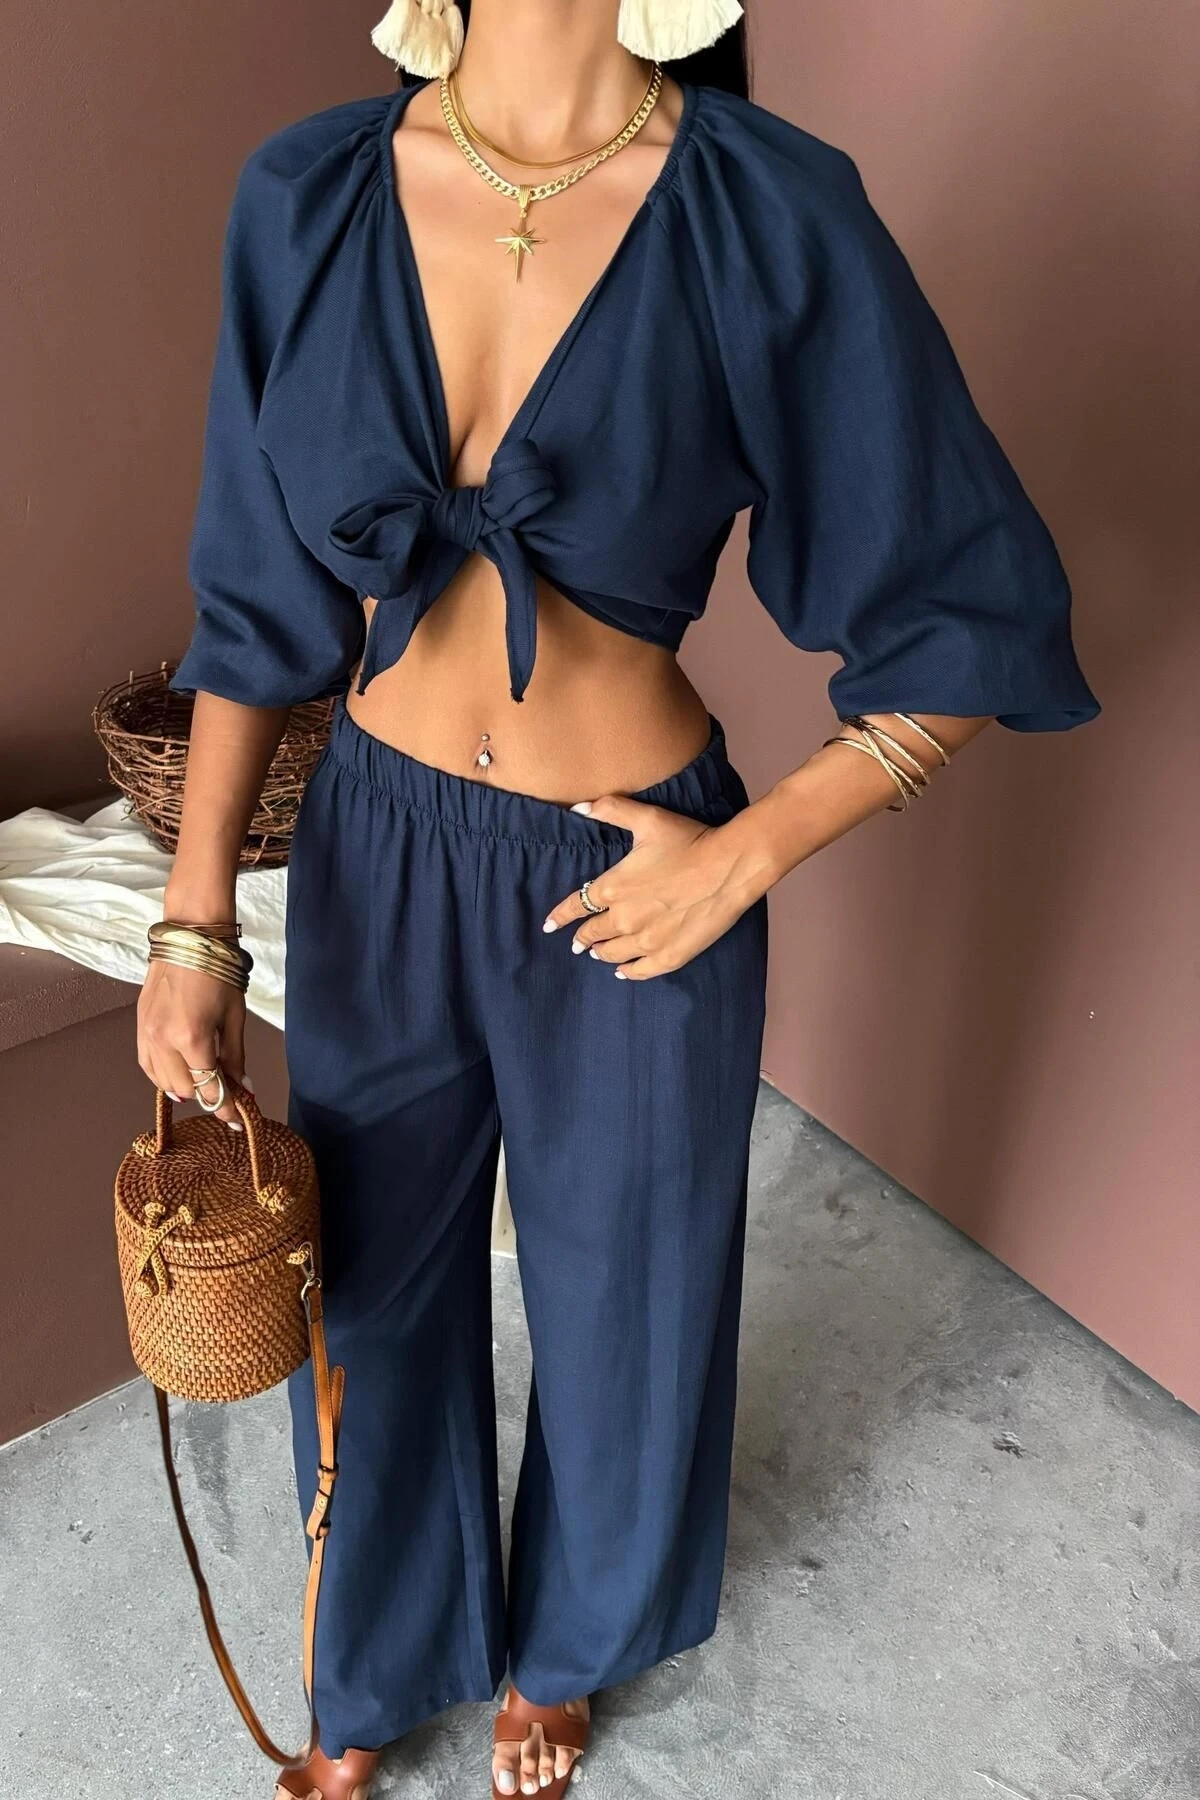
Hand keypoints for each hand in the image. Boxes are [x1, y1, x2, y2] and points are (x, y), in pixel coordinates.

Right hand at [137, 960, 247, 1126]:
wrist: (190, 938)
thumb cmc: (220, 973)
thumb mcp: (234, 1017)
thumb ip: (236, 1057)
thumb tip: (244, 1089)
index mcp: (192, 1039)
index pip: (209, 1088)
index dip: (226, 1108)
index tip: (239, 1121)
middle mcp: (163, 1041)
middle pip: (185, 1089)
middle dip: (208, 1096)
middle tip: (228, 1094)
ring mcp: (146, 1034)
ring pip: (162, 1081)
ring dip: (185, 1088)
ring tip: (205, 1084)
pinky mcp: (138, 1025)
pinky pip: (147, 1064)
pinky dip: (163, 1076)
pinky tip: (179, 1073)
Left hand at [543, 795, 755, 979]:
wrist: (729, 867)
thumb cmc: (689, 840)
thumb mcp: (647, 818)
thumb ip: (609, 810)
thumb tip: (577, 808)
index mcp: (613, 888)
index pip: (576, 907)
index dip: (560, 917)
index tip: (549, 926)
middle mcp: (625, 919)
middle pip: (593, 934)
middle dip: (582, 938)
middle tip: (577, 943)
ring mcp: (647, 940)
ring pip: (613, 954)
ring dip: (601, 953)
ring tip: (597, 954)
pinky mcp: (670, 955)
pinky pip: (640, 970)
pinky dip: (628, 972)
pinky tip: (622, 972)